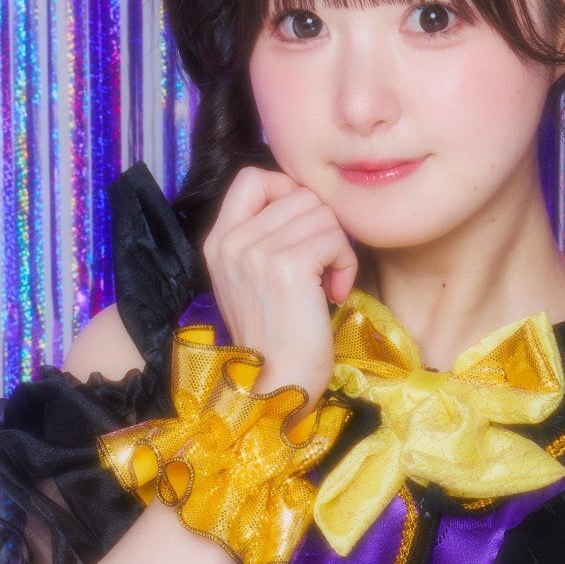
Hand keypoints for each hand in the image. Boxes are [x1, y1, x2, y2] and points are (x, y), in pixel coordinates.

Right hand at [203, 166, 358, 407]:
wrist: (274, 385)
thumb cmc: (275, 338)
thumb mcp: (253, 279)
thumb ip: (265, 237)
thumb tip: (305, 200)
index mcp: (218, 241)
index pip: (253, 177)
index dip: (288, 191)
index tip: (302, 230)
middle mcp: (231, 242)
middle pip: (299, 194)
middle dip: (322, 227)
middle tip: (322, 268)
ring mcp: (256, 253)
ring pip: (322, 214)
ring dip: (337, 247)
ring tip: (327, 283)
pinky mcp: (288, 268)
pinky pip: (335, 238)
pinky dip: (346, 263)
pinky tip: (334, 292)